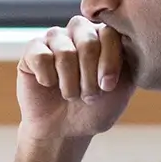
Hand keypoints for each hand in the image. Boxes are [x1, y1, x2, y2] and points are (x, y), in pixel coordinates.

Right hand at [15, 16, 135, 140]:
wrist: (65, 130)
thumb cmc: (96, 108)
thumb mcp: (121, 88)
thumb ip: (128, 61)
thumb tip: (126, 40)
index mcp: (104, 35)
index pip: (110, 33)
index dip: (110, 62)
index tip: (108, 87)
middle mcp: (79, 30)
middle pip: (88, 41)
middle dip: (90, 77)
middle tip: (89, 96)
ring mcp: (54, 38)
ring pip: (65, 53)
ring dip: (70, 84)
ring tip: (70, 95)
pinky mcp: (32, 49)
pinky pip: (41, 57)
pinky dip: (48, 79)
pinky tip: (49, 85)